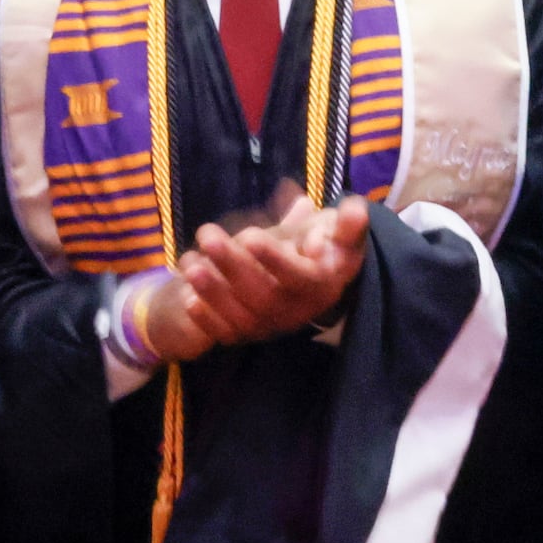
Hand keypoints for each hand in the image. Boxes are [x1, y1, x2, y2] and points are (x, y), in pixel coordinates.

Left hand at [146, 191, 368, 357]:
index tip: (250, 235)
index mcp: (322, 285)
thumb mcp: (337, 232)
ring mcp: (272, 326)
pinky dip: (207, 320)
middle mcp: (298, 311)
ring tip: (188, 261)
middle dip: (232, 265)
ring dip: (212, 291)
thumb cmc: (322, 245)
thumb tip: (354, 209)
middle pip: (264, 294)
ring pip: (242, 316)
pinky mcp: (251, 334)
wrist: (310, 280)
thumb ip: (347, 224)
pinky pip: (228, 333)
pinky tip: (188, 298)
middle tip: (206, 234)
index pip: (299, 276)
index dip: (274, 259)